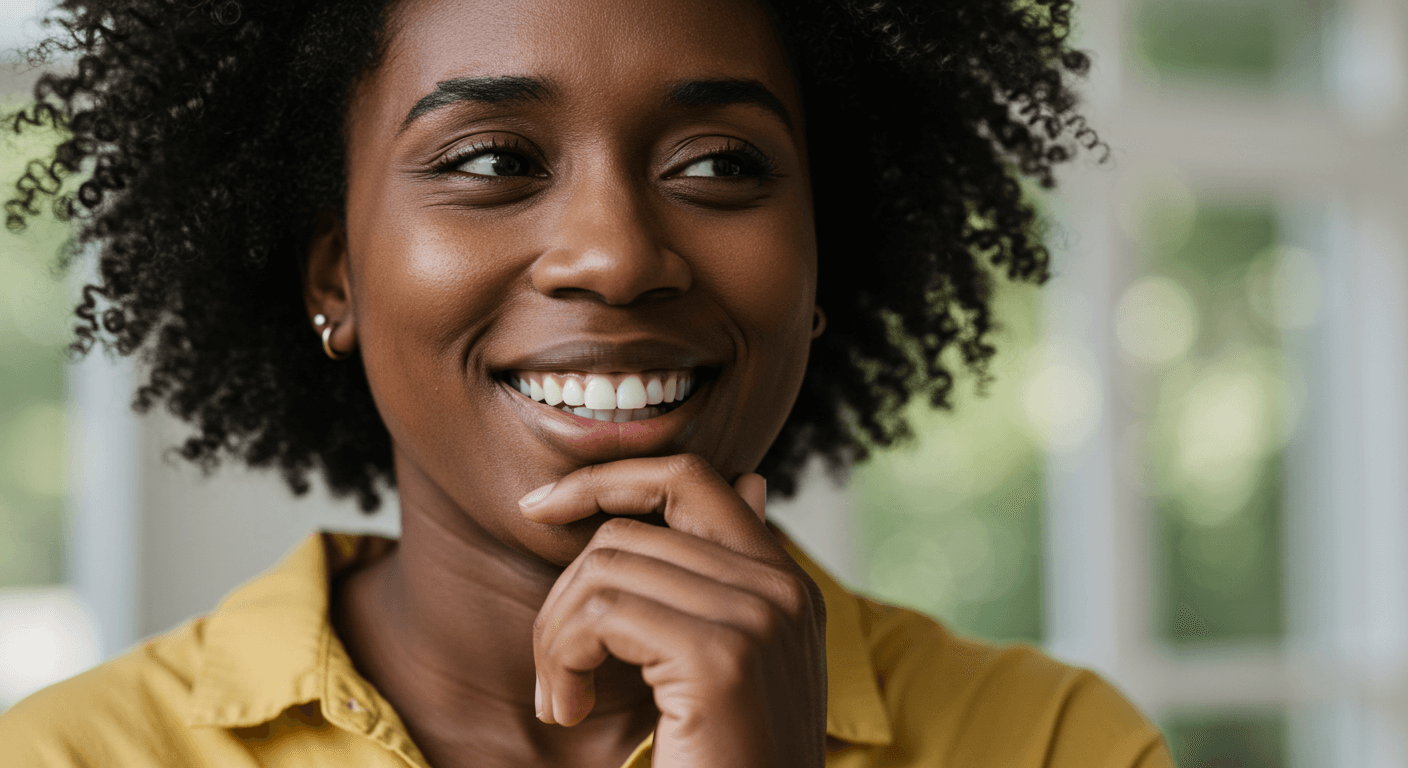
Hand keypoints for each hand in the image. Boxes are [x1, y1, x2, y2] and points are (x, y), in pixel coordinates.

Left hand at [519, 455, 827, 767]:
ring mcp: (757, 618)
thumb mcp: (730, 668)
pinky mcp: (722, 657)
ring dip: (555, 638)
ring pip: (602, 568)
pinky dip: (560, 660)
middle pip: (625, 532)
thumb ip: (726, 581)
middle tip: (555, 675)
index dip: (606, 477)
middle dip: (562, 599)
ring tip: (561, 699)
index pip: (691, 478)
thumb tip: (748, 483)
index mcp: (784, 585)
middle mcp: (780, 590)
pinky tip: (568, 712)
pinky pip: (600, 613)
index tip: (539, 509)